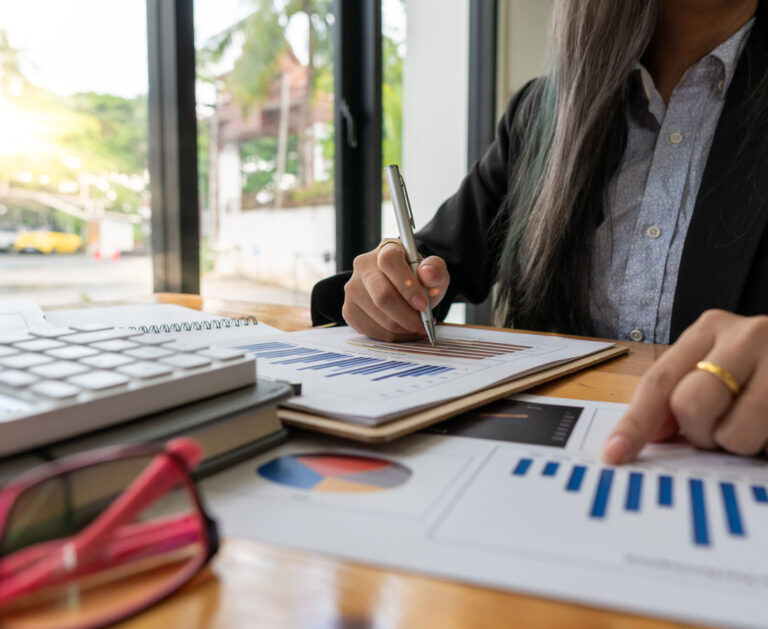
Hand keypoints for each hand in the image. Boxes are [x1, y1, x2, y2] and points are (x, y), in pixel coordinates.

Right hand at [342, 241, 449, 340]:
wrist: (402, 290)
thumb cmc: (418, 279)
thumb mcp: (433, 272)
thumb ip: (435, 270)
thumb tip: (428, 273)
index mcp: (386, 250)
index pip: (390, 262)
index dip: (407, 285)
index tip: (423, 305)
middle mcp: (363, 266)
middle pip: (382, 296)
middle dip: (407, 316)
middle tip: (424, 324)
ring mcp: (353, 289)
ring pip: (379, 317)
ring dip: (403, 329)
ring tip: (416, 327)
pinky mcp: (349, 310)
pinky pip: (372, 330)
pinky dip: (392, 336)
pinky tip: (403, 330)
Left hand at [602, 310, 767, 463]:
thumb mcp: (722, 366)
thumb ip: (681, 393)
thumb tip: (649, 436)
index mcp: (712, 328)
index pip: (659, 381)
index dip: (634, 423)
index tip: (614, 455)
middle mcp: (748, 335)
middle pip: (691, 405)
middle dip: (701, 433)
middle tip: (721, 431)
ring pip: (734, 433)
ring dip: (741, 445)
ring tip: (760, 428)